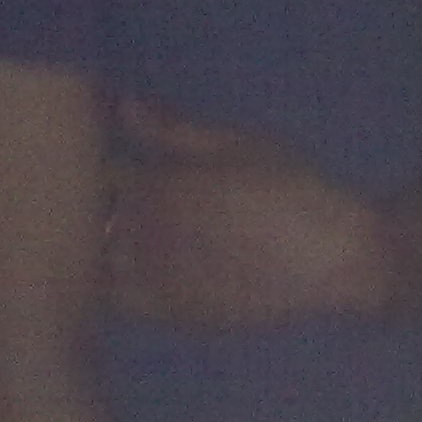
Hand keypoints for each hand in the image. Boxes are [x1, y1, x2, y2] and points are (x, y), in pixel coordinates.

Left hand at [104, 96, 400, 328]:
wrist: (332, 258)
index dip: (94, 159)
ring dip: (97, 246)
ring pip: (95, 266)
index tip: (101, 150)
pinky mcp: (170, 316)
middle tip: (103, 191)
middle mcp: (144, 237)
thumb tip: (123, 104)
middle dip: (89, 203)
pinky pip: (118, 303)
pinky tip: (131, 268)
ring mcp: (153, 282)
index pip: (95, 172)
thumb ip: (172, 130)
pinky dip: (111, 284)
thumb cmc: (292, 188)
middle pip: (89, 221)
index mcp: (158, 187)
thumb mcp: (236, 145)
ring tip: (117, 231)